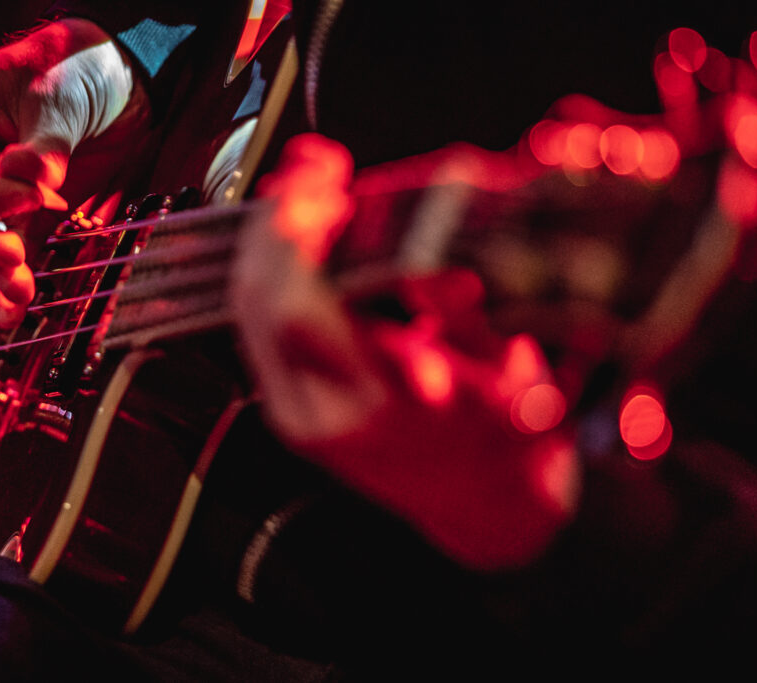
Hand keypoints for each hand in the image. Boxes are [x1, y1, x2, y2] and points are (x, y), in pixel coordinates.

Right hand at [0, 18, 150, 326]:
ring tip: (24, 289)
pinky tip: (13, 313)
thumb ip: (45, 144)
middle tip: (15, 255)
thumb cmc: (76, 70)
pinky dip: (8, 286)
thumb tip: (25, 178)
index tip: (28, 199)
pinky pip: (3, 256)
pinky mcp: (23, 217)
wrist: (122, 80)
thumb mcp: (60, 97)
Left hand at [232, 135, 580, 570]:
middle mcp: (322, 415)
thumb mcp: (508, 373)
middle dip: (276, 221)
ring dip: (268, 242)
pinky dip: (270, 272)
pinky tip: (298, 241)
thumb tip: (431, 265)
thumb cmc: (507, 446)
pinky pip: (257, 327)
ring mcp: (297, 416)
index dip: (300, 234)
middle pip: (257, 300)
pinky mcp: (288, 409)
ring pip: (247, 309)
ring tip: (304, 194)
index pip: (299, 311)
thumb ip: (463, 318)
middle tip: (311, 171)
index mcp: (380, 409)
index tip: (324, 177)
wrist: (484, 511)